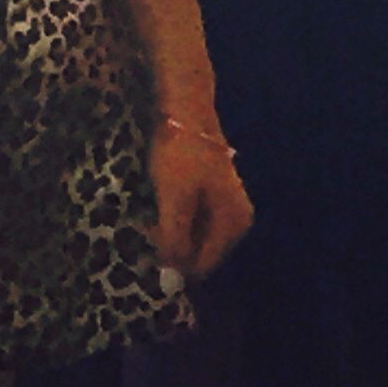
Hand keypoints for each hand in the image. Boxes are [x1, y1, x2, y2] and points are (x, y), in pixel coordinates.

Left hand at [147, 124, 251, 279]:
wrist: (186, 114)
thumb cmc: (181, 157)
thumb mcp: (175, 201)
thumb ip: (175, 238)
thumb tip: (173, 273)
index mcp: (233, 224)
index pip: (203, 264)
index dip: (176, 264)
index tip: (151, 252)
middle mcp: (237, 221)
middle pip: (201, 252)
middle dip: (175, 248)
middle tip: (150, 231)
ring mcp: (227, 209)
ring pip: (195, 238)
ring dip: (173, 235)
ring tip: (154, 219)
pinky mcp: (214, 198)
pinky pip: (194, 223)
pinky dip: (177, 222)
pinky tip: (162, 210)